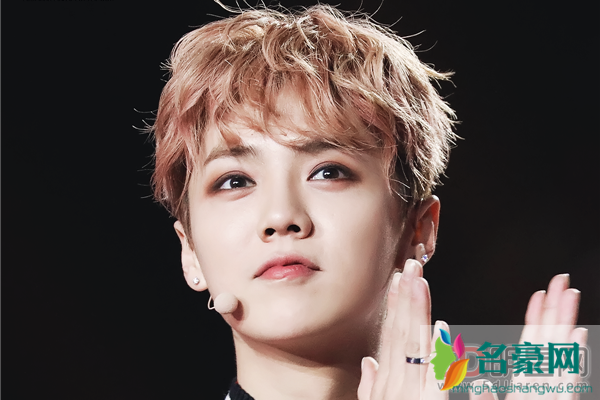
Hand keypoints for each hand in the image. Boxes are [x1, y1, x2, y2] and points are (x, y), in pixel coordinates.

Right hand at [357, 259, 447, 399]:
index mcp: (387, 383)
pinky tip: (441, 328)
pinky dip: (439, 353)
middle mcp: (397, 386)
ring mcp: (413, 395)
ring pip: (415, 347)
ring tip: (420, 283)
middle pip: (402, 334)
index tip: (399, 279)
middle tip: (412, 267)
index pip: (391, 337)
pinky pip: (437, 378)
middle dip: (406, 297)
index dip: (395, 306)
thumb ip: (372, 386)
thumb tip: (369, 362)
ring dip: (417, 312)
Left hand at [470, 274, 586, 399]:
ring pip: (562, 354)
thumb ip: (484, 398)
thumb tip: (478, 380)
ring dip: (567, 322)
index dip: (536, 318)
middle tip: (561, 280)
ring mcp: (552, 393)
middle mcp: (541, 384)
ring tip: (570, 296)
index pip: (531, 344)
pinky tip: (578, 334)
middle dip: (556, 309)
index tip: (539, 294)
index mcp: (525, 382)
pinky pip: (568, 381)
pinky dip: (573, 355)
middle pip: (551, 340)